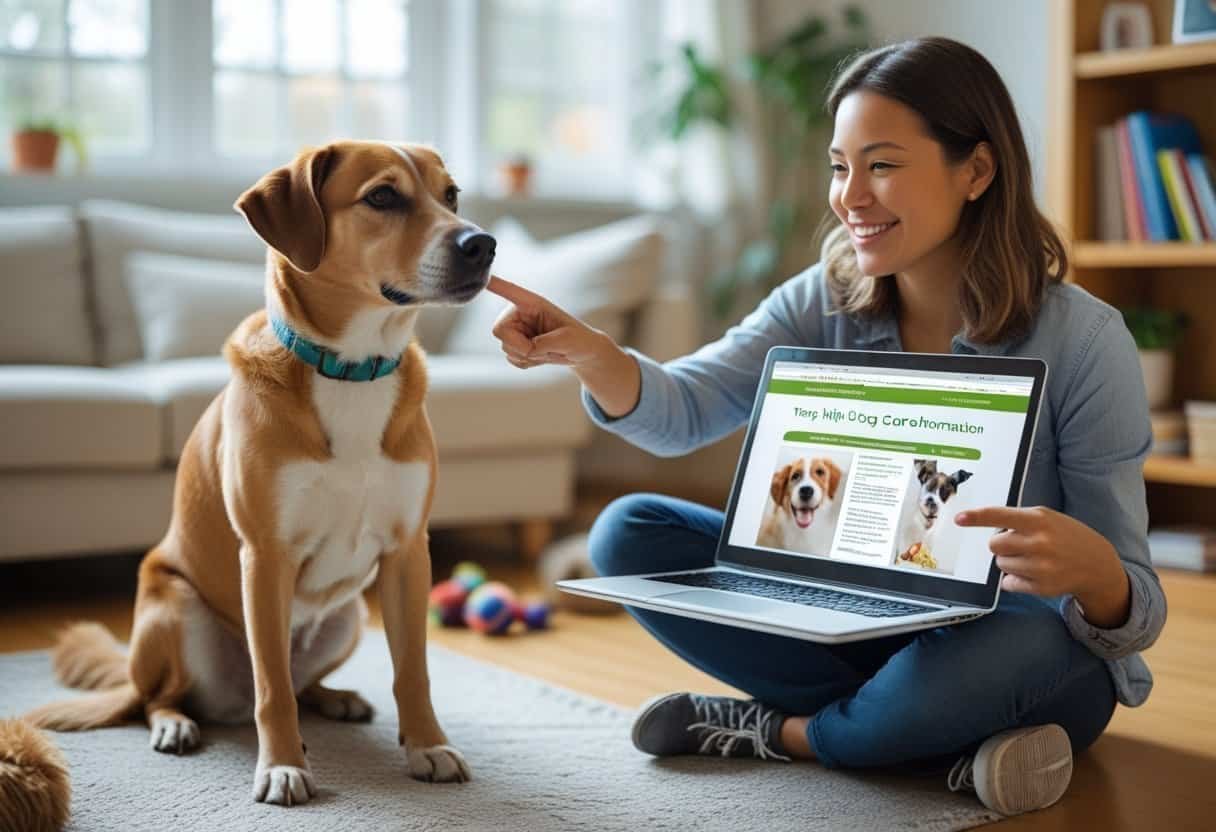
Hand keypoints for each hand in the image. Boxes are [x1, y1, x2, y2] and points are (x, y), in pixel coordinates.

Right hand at [485, 275, 605, 369]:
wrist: (581, 353)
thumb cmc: (578, 338)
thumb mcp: (566, 340)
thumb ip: (544, 344)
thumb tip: (527, 350)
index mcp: (532, 303)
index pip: (509, 291)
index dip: (494, 284)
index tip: (482, 278)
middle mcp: (520, 315)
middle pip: (499, 330)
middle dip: (518, 346)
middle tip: (539, 350)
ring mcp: (516, 331)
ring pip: (506, 348)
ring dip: (527, 356)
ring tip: (546, 350)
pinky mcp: (516, 346)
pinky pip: (512, 359)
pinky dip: (527, 363)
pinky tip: (541, 356)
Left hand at [955, 505, 1130, 627]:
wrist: (1097, 564)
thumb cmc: (1066, 536)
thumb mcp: (1047, 519)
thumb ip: (1019, 521)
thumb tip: (988, 530)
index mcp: (1039, 520)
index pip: (1000, 516)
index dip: (977, 517)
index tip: (958, 518)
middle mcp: (1039, 543)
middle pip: (994, 545)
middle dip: (1001, 545)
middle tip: (1019, 545)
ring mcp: (1041, 567)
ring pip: (1000, 564)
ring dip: (1009, 562)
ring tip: (1032, 559)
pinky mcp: (1042, 587)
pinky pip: (1009, 583)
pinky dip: (1016, 580)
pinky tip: (1035, 574)